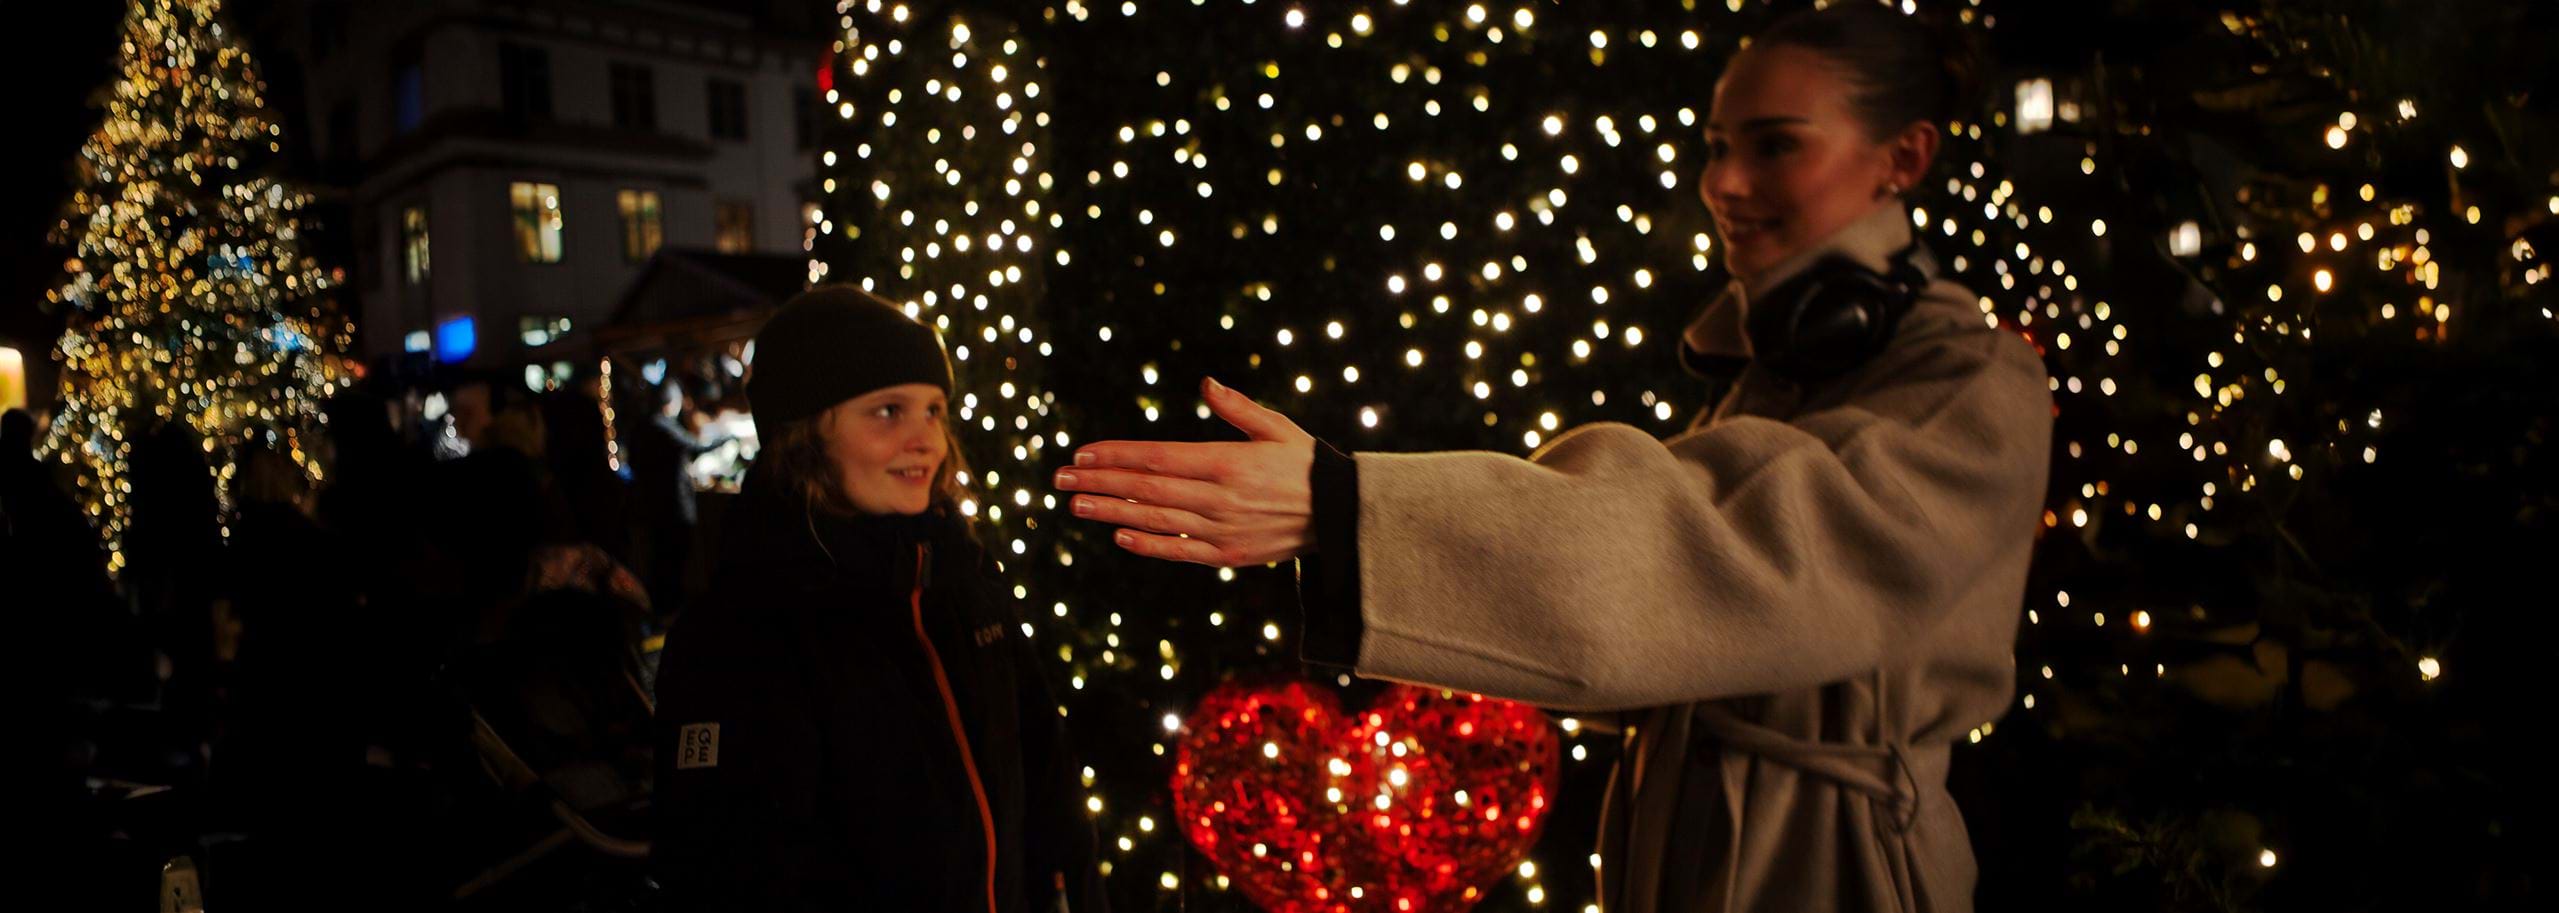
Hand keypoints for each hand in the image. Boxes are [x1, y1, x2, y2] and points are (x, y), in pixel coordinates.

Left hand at [1055, 377, 1315, 567]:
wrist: (1343, 515)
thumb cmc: (1307, 463)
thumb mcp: (1277, 426)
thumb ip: (1237, 407)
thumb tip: (1206, 383)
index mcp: (1227, 461)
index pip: (1156, 456)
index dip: (1115, 455)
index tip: (1082, 452)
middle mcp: (1219, 497)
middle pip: (1146, 488)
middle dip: (1099, 482)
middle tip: (1061, 478)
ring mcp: (1222, 530)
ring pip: (1155, 520)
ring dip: (1111, 512)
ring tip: (1076, 505)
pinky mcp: (1229, 556)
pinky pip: (1180, 550)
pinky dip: (1148, 544)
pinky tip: (1119, 536)